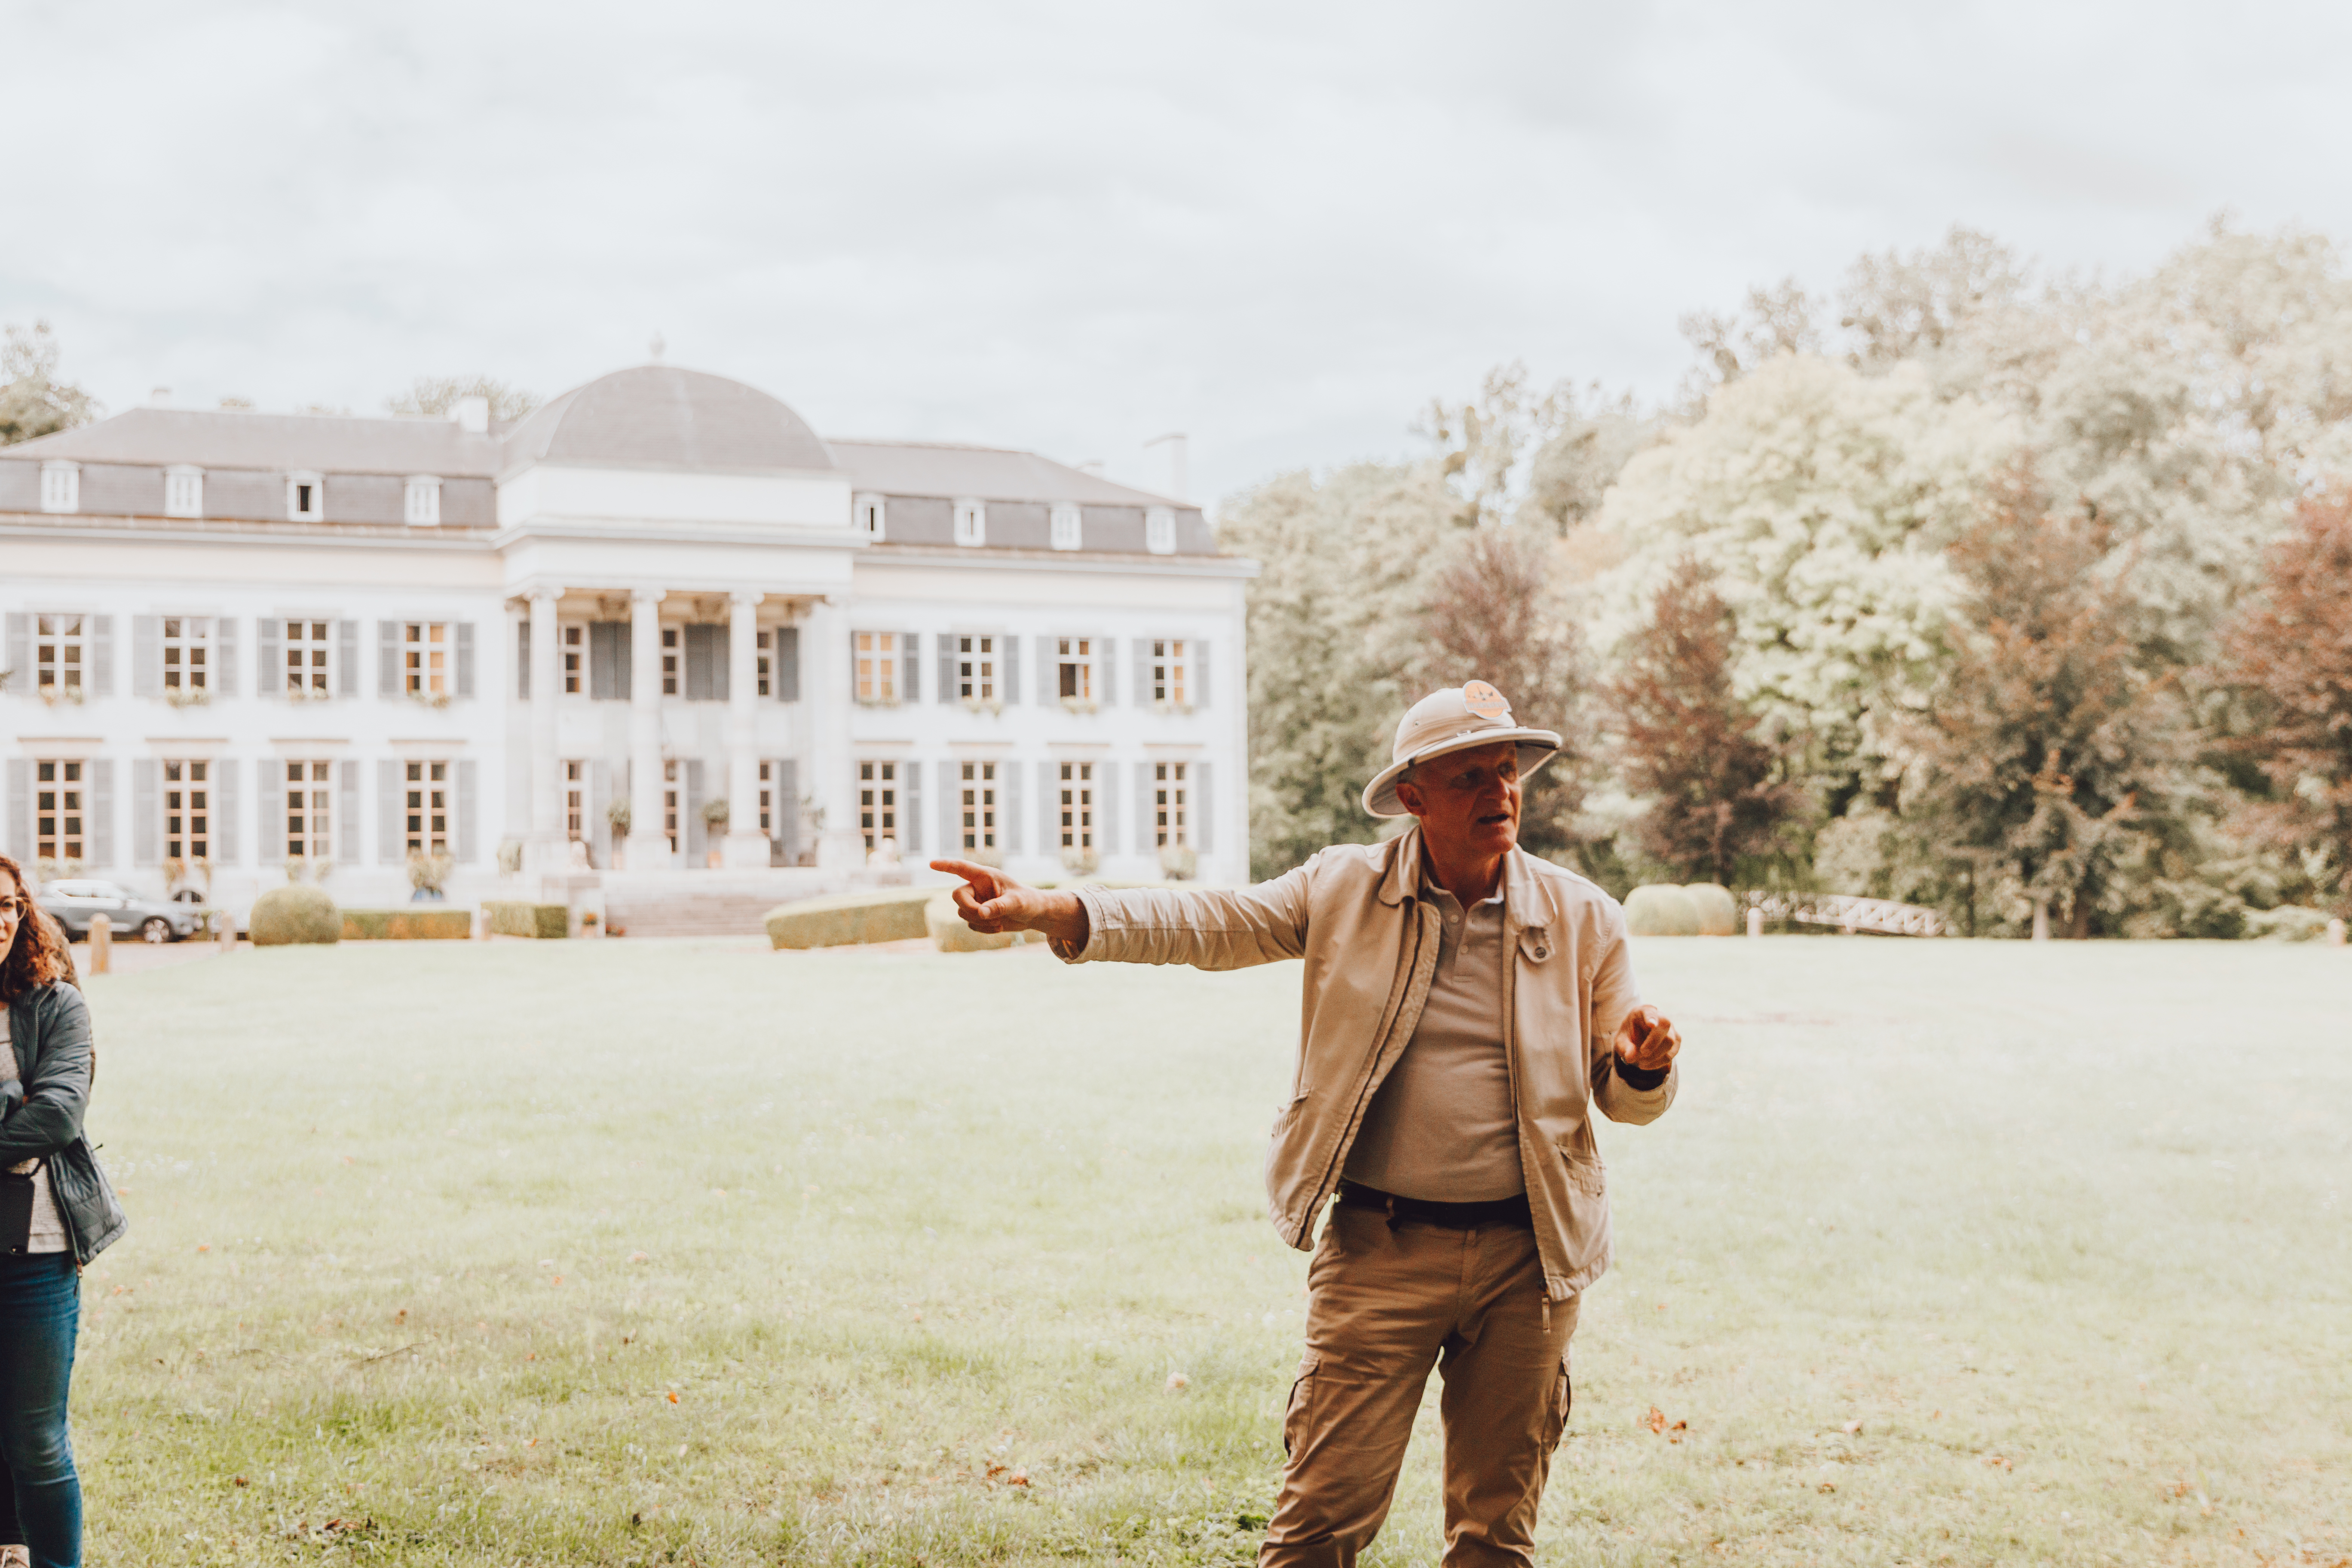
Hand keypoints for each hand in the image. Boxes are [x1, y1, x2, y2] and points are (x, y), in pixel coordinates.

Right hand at [929, 860, 1089, 948]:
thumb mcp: (1018, 903)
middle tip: (986, 917)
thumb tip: (981, 913)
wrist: (1034, 915)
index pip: (962, 868)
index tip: (931, 863)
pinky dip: (983, 929)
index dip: (946, 865)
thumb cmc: (1029, 902)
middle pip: (957, 895)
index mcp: (986, 876)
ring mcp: (976, 901)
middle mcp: (977, 887)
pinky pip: (970, 924)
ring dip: (979, 921)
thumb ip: (1000, 906)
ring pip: (962, 912)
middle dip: (969, 908)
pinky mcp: (978, 915)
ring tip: (999, 922)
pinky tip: (998, 927)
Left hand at [1613, 1005, 1679, 1075]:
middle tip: (1643, 1053)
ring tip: (1639, 1062)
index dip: (1651, 1017)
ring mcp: (1671, 1028)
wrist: (1637, 1040)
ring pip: (1670, 1041)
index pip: (1649, 1012)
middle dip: (1654, 1042)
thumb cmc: (1628, 1037)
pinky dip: (1659, 1062)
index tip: (1651, 1024)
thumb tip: (1630, 1058)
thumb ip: (1625, 1048)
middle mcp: (1660, 1016)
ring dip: (1654, 1055)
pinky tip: (1646, 1065)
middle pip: (1664, 1026)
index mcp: (1644, 1011)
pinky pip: (1671, 1053)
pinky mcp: (1676, 1040)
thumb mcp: (1621, 1042)